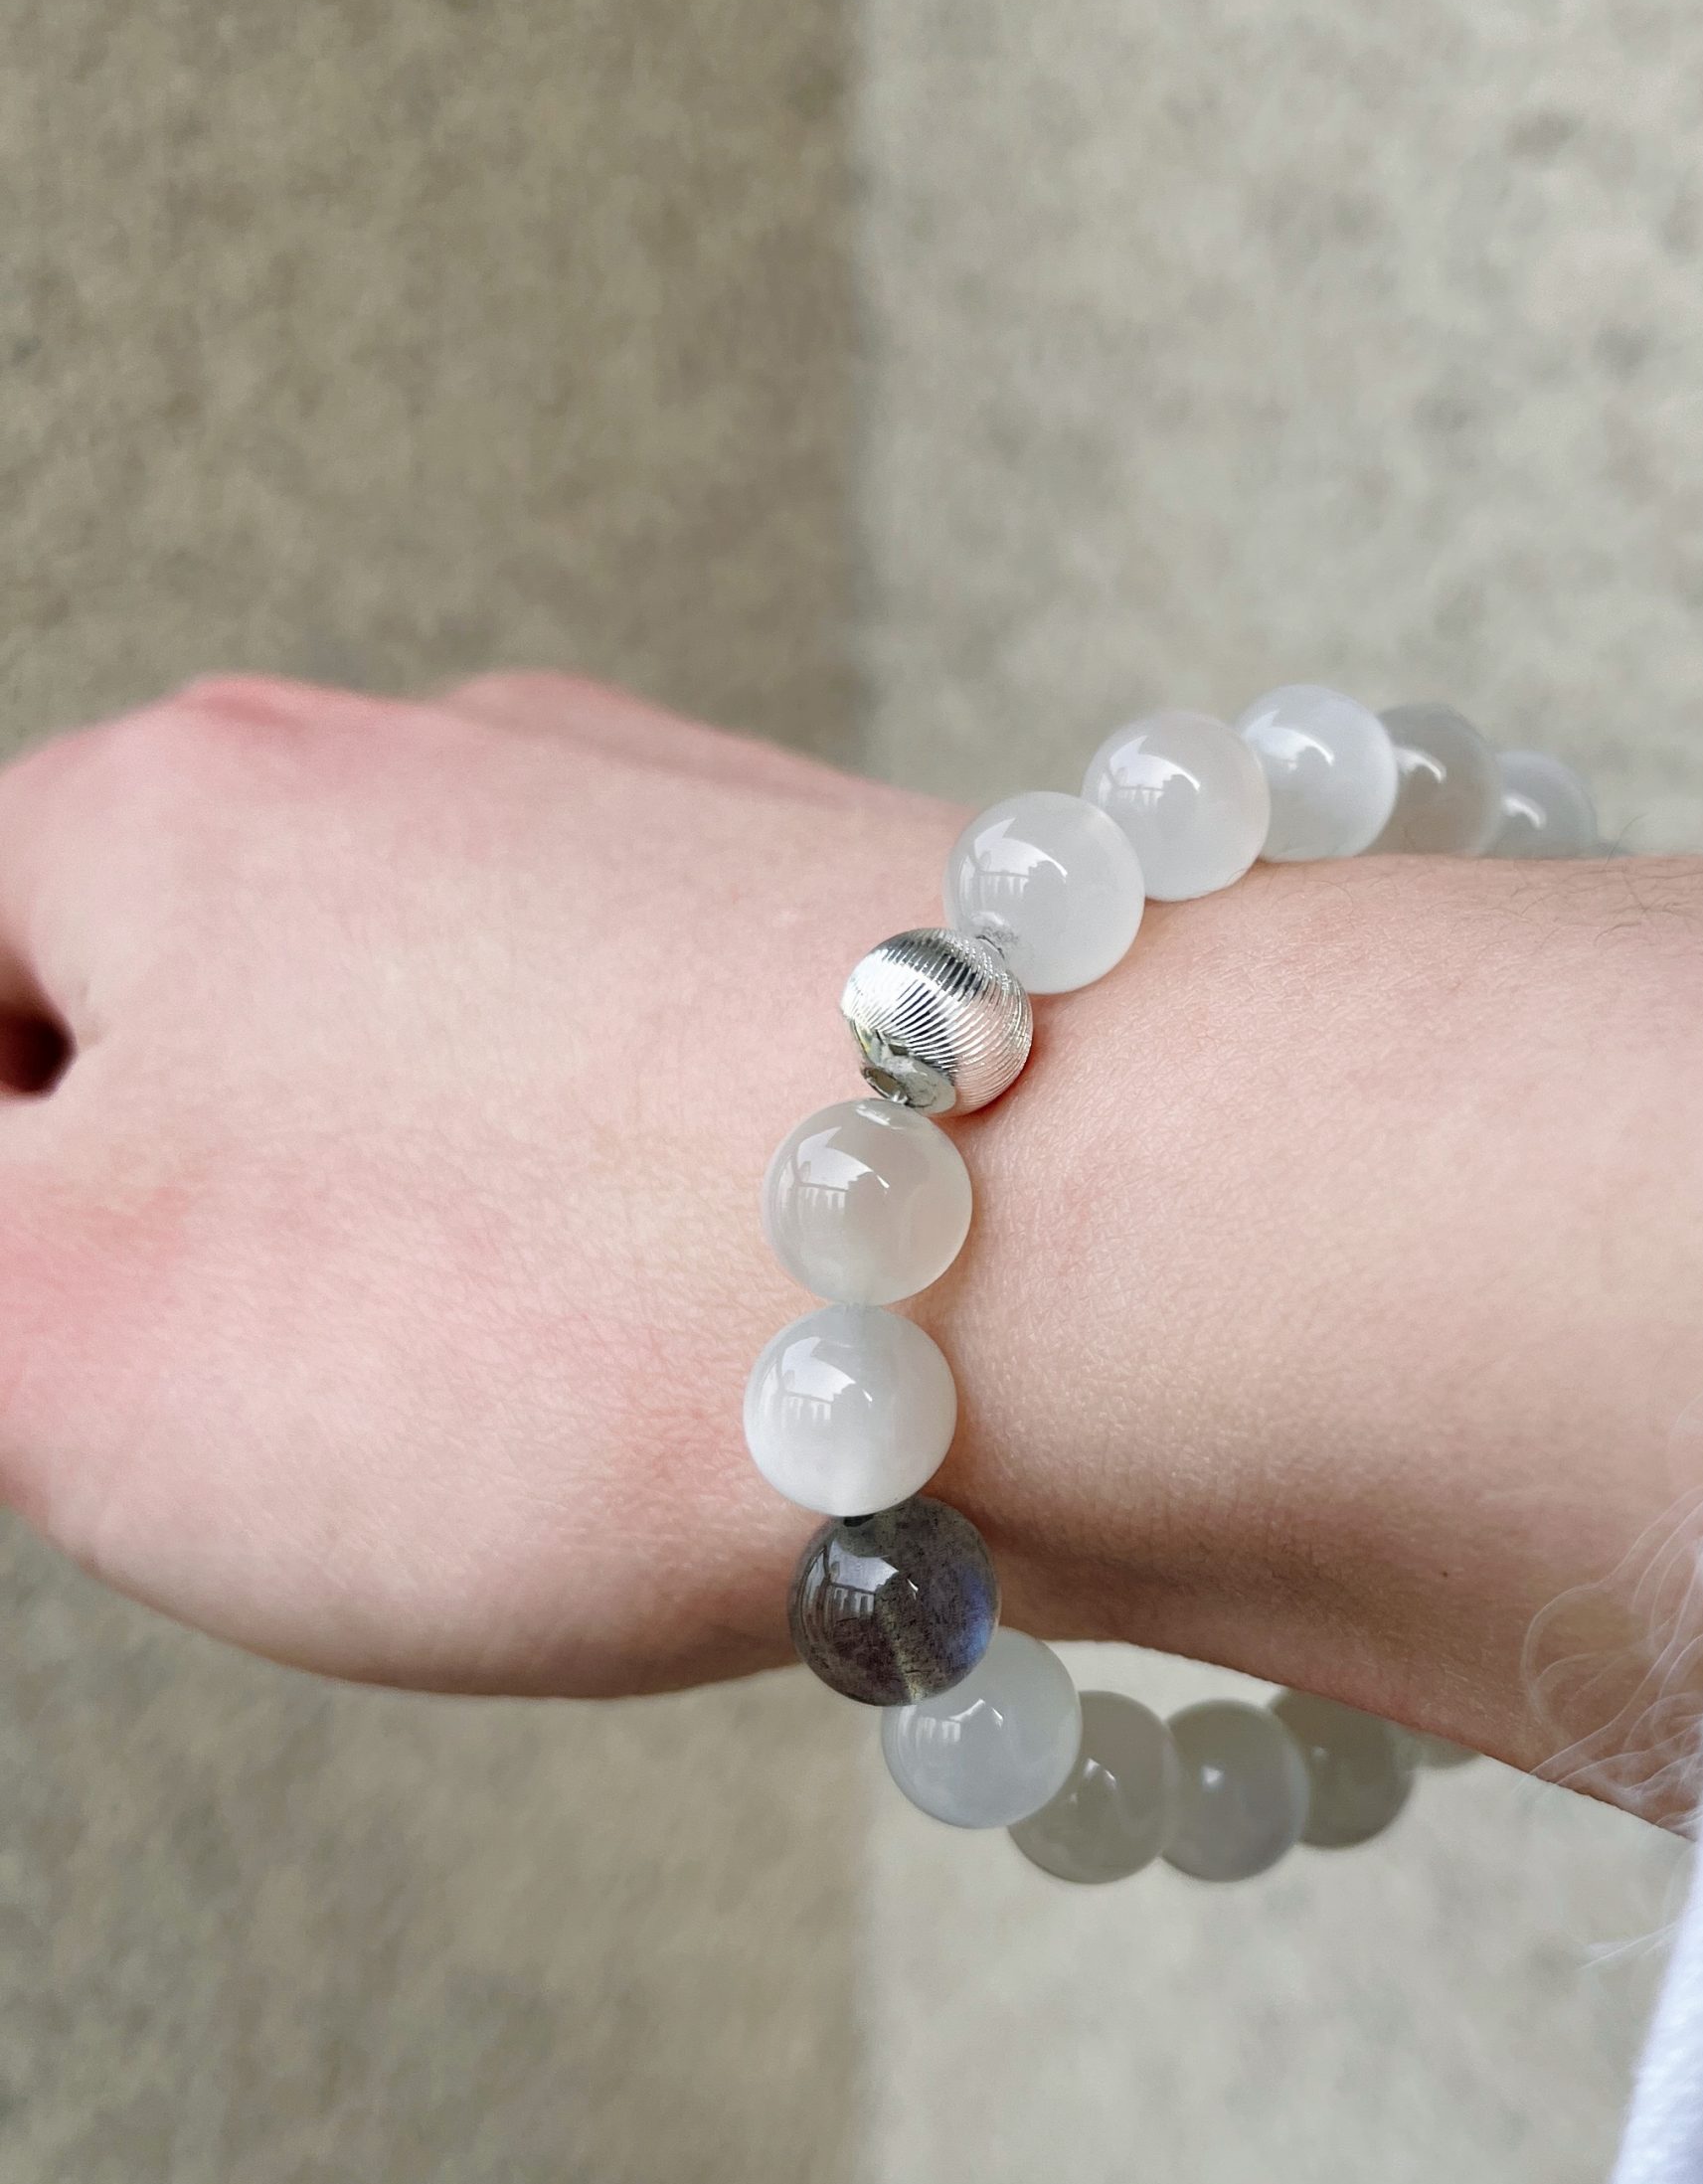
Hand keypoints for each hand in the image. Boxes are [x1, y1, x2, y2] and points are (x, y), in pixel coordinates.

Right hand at [0, 673, 1702, 1799]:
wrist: (1111, 1249)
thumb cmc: (555, 1304)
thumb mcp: (57, 1340)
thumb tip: (30, 1190)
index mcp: (198, 805)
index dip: (5, 1172)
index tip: (110, 1344)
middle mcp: (471, 773)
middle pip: (248, 1016)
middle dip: (249, 1232)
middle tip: (343, 1410)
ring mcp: (721, 859)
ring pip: (499, 1083)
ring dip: (487, 1265)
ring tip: (569, 1408)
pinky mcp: (920, 983)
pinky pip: (716, 1133)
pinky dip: (690, 1259)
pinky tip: (754, 1360)